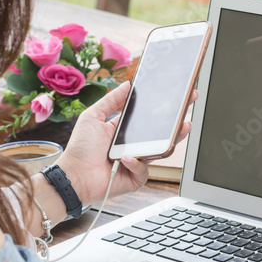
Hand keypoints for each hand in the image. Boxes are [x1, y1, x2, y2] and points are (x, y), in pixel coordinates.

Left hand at [56, 81, 196, 204]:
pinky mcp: (137, 177)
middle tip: (188, 107)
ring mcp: (137, 161)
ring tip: (181, 127)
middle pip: (162, 133)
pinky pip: (145, 168)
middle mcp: (134, 145)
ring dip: (172, 139)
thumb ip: (111, 100)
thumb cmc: (80, 148)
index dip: (164, 108)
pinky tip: (125, 158)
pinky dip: (136, 163)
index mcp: (126, 130)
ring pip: (161, 150)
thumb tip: (127, 84)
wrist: (73, 176)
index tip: (178, 95)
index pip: (150, 117)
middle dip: (178, 121)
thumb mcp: (93, 116)